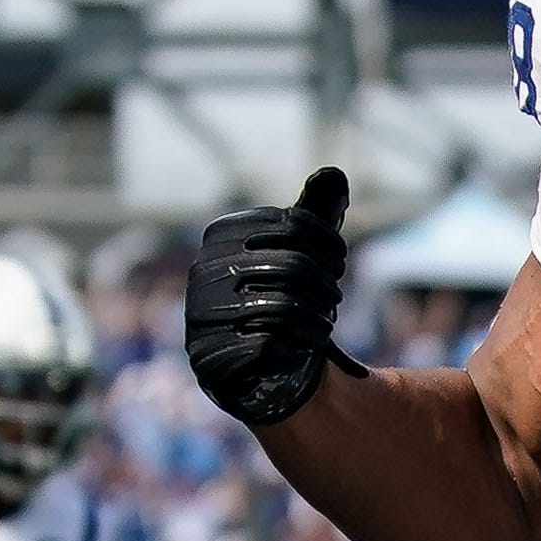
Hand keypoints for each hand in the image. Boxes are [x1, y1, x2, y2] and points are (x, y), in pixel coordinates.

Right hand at [186, 166, 353, 431]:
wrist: (256, 365)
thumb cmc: (280, 296)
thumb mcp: (299, 253)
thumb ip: (314, 215)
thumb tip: (334, 174)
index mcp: (220, 236)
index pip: (293, 225)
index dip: (328, 243)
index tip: (338, 262)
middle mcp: (203, 271)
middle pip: (293, 266)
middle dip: (325, 284)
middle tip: (334, 298)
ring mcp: (203, 314)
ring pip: (285, 305)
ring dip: (318, 316)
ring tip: (324, 322)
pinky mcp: (212, 355)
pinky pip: (272, 342)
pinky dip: (302, 343)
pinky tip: (307, 346)